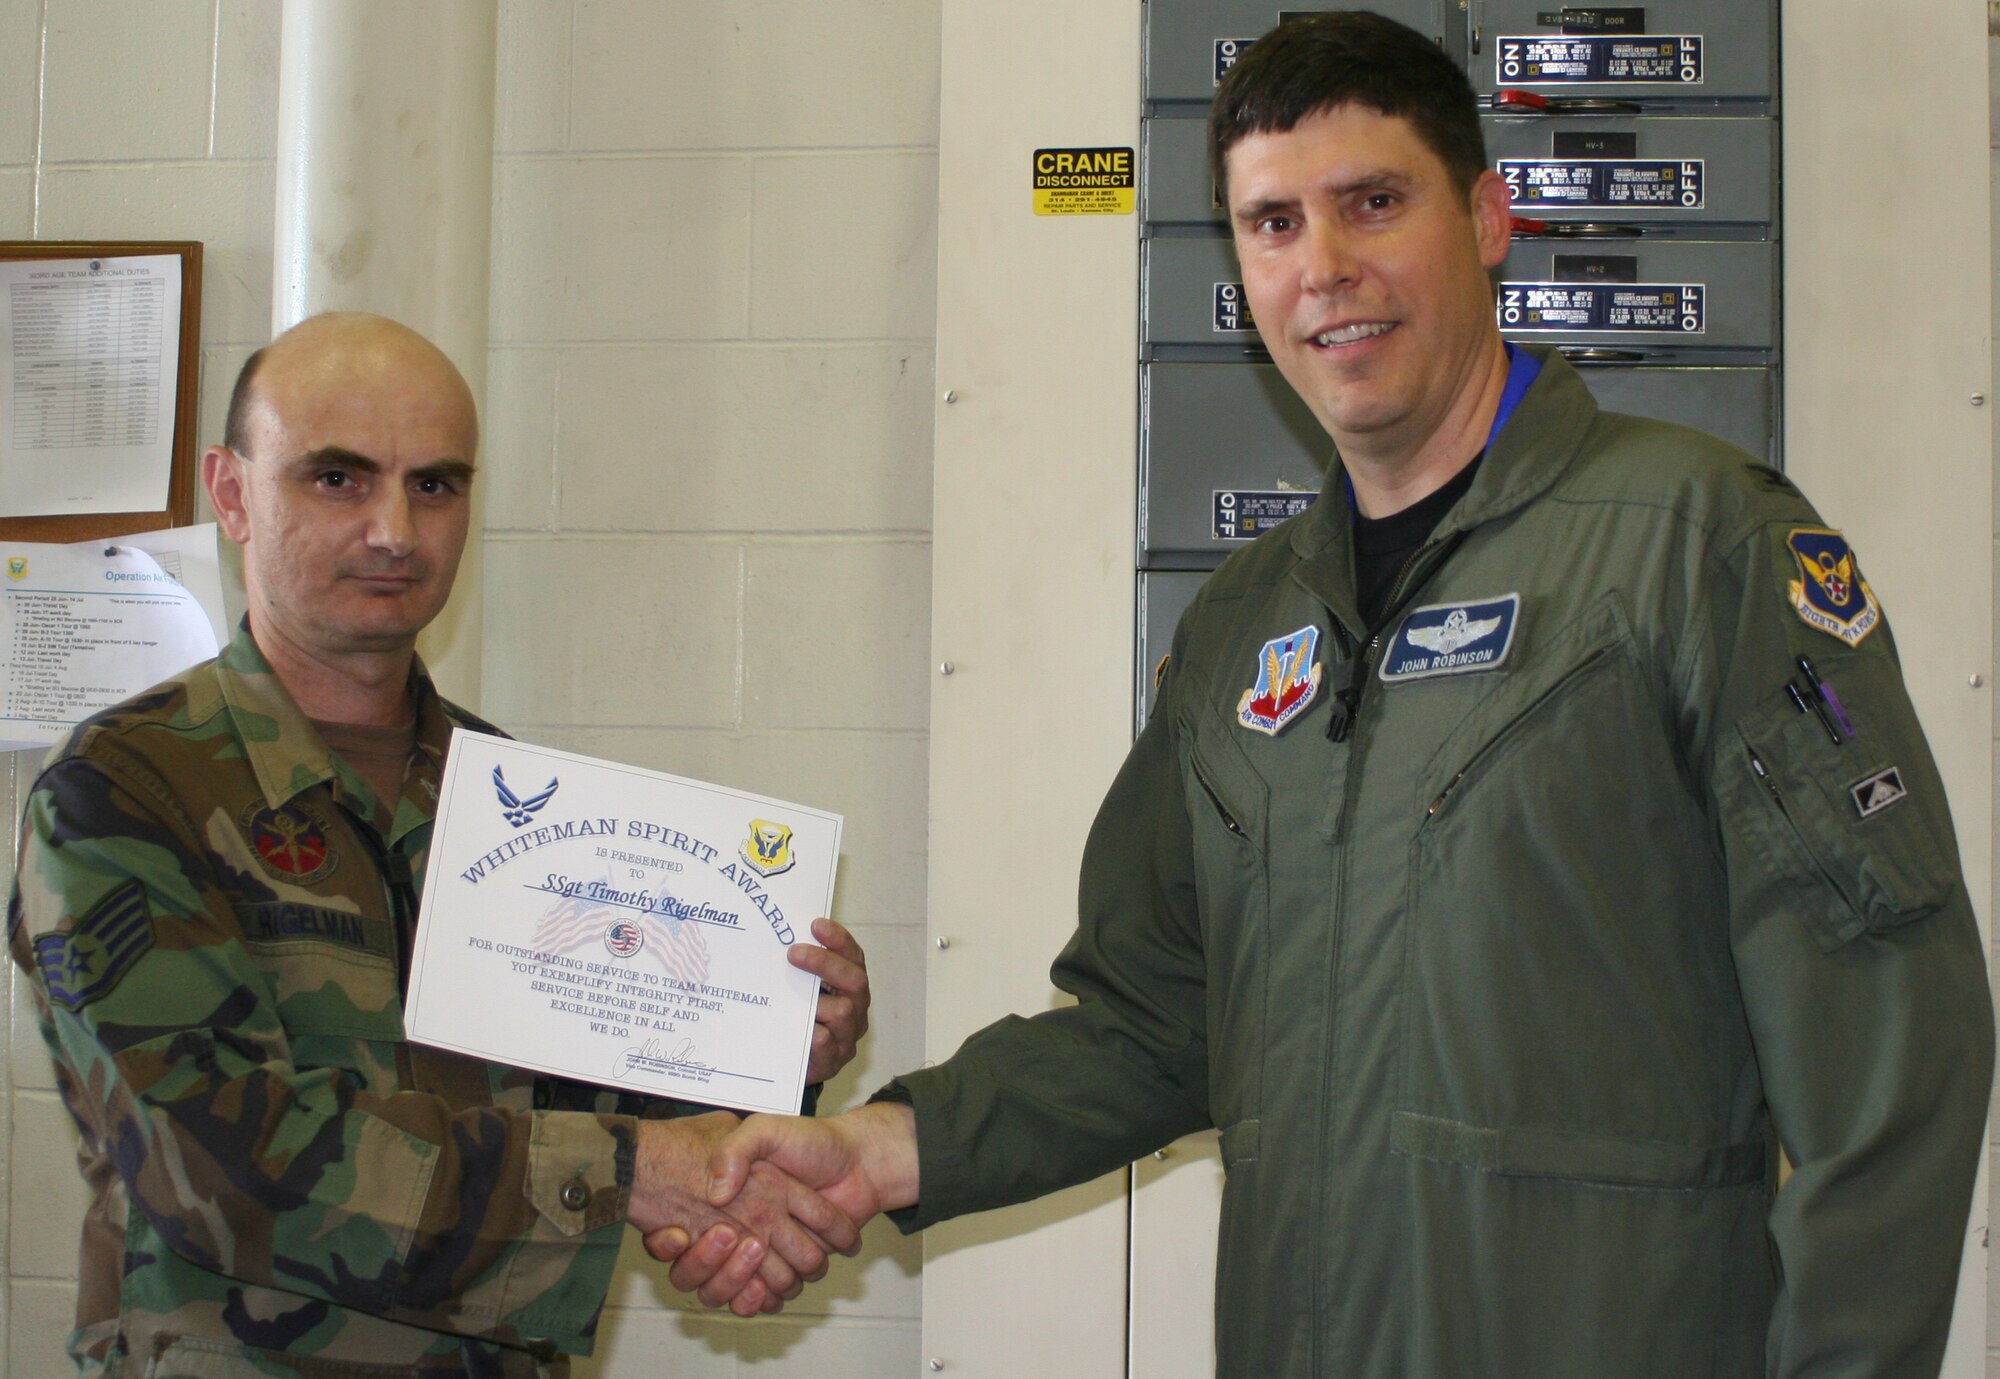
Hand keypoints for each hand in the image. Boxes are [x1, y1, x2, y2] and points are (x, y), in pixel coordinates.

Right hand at [646, 1103, 920, 1303]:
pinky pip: (756, 1300)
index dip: (665, 1242)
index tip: (677, 1234)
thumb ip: (737, 1148)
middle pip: (694, 1270)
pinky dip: (756, 1299)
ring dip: (734, 1278)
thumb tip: (716, 1193)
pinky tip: (762, 1285)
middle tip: (726, 1235)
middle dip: (703, 1261)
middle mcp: (734, 1228)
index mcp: (723, 1199)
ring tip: (755, 1247)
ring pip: (722, 1289)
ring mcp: (757, 1254)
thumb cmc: (812, 1142)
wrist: (859, 1162)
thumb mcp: (767, 1129)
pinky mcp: (783, 1272)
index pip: (672, 1233)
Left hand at [787, 917, 870, 1084]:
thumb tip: (776, 940)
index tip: (817, 925)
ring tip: (790, 995)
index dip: (839, 940)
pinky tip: (792, 1027)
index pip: (854, 958)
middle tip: (793, 953)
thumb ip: (800, 973)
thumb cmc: (798, 1024)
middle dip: (825, 963)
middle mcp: (856, 1011)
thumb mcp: (801, 994)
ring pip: (843, 1012)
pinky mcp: (832, 1062)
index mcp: (851, 989)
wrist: (790, 1070)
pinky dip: (811, 1031)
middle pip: (855, 981)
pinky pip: (825, 1042)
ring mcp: (847, 1038)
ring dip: (816, 999)